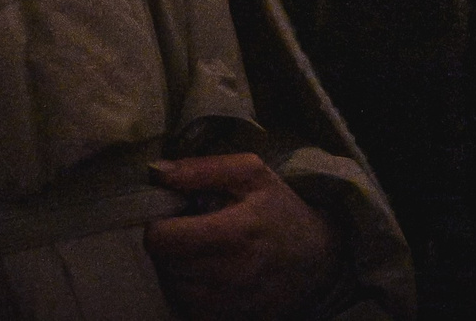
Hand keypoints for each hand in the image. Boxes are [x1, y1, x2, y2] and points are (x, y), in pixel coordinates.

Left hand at [143, 153, 337, 320]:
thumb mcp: (250, 173)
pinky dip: (190, 292)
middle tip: (187, 232)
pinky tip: (205, 274)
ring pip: (174, 290)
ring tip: (196, 253)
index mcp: (235, 232)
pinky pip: (191, 310)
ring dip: (176, 271)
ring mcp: (234, 303)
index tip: (172, 217)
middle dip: (168, 247)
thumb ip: (201, 169)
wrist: (317, 256)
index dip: (157, 225)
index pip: (164, 240)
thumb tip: (157, 172)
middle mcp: (233, 274)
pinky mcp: (234, 319)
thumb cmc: (280, 209)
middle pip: (165, 266)